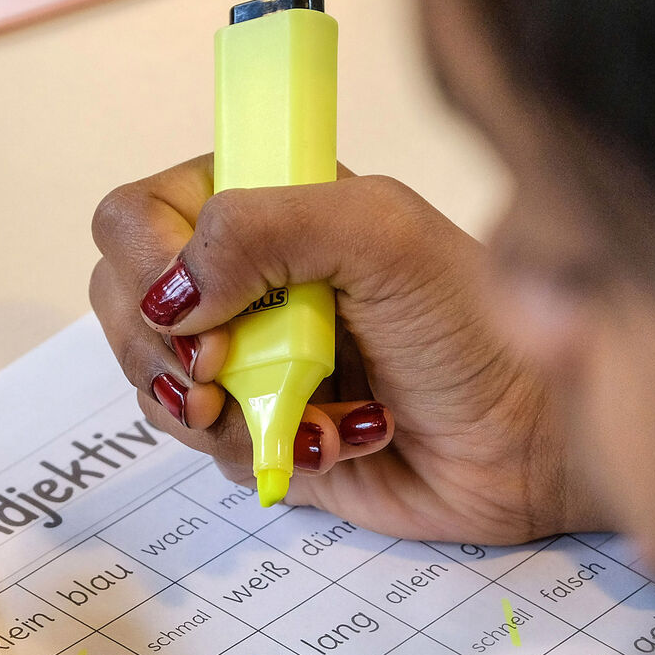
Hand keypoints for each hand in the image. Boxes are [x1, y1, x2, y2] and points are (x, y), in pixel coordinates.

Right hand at [90, 155, 586, 543]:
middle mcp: (245, 278)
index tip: (198, 307)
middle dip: (163, 349)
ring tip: (303, 408)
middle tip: (225, 371)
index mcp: (263, 204)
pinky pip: (210, 449)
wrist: (530, 439)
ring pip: (155, 384)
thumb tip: (172, 289)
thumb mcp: (381, 237)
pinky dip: (268, 448)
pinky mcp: (266, 434)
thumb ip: (264, 227)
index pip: (136, 214)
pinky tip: (337, 439)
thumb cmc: (476, 324)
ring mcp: (250, 360)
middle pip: (124, 303)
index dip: (148, 264)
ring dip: (220, 407)